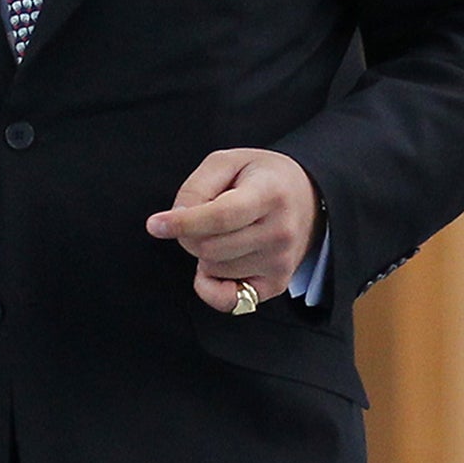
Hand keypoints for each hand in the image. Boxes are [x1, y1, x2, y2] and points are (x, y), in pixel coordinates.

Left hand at [147, 148, 320, 312]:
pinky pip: (229, 300)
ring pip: (214, 269)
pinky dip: (210, 285)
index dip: (183, 223)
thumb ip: (196, 187)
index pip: (220, 217)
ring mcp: (281, 262)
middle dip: (188, 234)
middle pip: (210, 247)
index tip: (154, 225)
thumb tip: (176, 220)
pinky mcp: (277, 284)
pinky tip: (215, 265)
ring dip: (203, 253)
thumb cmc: (260, 177)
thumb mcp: (227, 162)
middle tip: (198, 219)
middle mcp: (280, 232)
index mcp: (269, 195)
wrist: (308, 196)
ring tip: (222, 233)